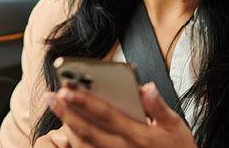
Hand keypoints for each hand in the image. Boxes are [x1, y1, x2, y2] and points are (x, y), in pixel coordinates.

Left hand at [44, 82, 196, 147]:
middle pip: (88, 130)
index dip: (85, 102)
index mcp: (139, 135)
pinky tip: (66, 125)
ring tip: (55, 106)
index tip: (67, 88)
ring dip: (67, 125)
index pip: (106, 115)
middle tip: (51, 95)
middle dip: (66, 112)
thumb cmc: (177, 147)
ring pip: (84, 144)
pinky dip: (74, 140)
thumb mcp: (175, 125)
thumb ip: (158, 106)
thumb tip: (147, 87)